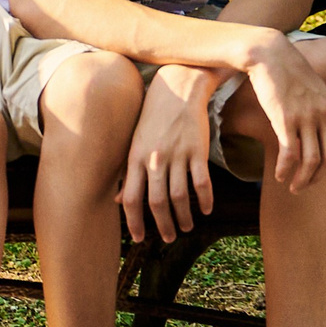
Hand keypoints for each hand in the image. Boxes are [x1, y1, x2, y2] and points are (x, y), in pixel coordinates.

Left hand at [119, 69, 218, 241]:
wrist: (177, 88)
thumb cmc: (152, 118)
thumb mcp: (134, 143)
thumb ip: (128, 173)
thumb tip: (118, 201)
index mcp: (135, 159)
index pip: (131, 198)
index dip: (134, 222)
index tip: (139, 238)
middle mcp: (154, 159)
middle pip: (156, 202)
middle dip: (162, 225)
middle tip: (168, 238)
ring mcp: (177, 154)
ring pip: (180, 196)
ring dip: (184, 216)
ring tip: (186, 227)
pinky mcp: (197, 149)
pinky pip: (202, 181)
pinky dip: (205, 199)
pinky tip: (207, 209)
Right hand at [242, 33, 325, 191]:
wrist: (271, 55)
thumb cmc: (287, 72)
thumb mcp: (314, 90)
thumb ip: (320, 108)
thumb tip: (316, 126)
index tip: (316, 173)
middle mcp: (325, 116)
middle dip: (317, 178)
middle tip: (303, 186)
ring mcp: (307, 118)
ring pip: (312, 161)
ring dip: (302, 179)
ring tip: (292, 187)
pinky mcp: (286, 120)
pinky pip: (291, 153)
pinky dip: (286, 169)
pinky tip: (279, 176)